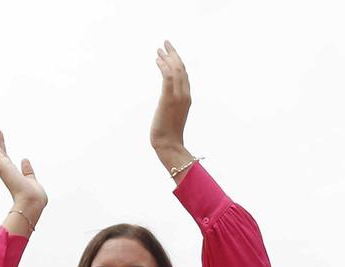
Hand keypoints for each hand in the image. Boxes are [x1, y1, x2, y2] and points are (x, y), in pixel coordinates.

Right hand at [0, 121, 46, 218]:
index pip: (4, 153)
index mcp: (11, 171)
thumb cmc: (33, 197)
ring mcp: (2, 166)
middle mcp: (4, 168)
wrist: (31, 203)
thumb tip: (25, 160)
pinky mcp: (1, 163)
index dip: (1, 142)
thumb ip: (27, 171)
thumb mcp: (31, 180)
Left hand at [150, 41, 192, 161]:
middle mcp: (185, 95)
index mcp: (187, 98)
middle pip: (181, 69)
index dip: (177, 61)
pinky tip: (157, 60)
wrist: (169, 145)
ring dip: (167, 57)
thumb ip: (171, 106)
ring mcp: (178, 96)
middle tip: (165, 43)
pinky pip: (167, 77)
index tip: (169, 53)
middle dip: (173, 54)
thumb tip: (166, 104)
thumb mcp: (171, 116)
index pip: (184, 75)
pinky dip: (163, 66)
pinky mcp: (168, 99)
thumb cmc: (168, 135)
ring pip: (175, 70)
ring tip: (159, 50)